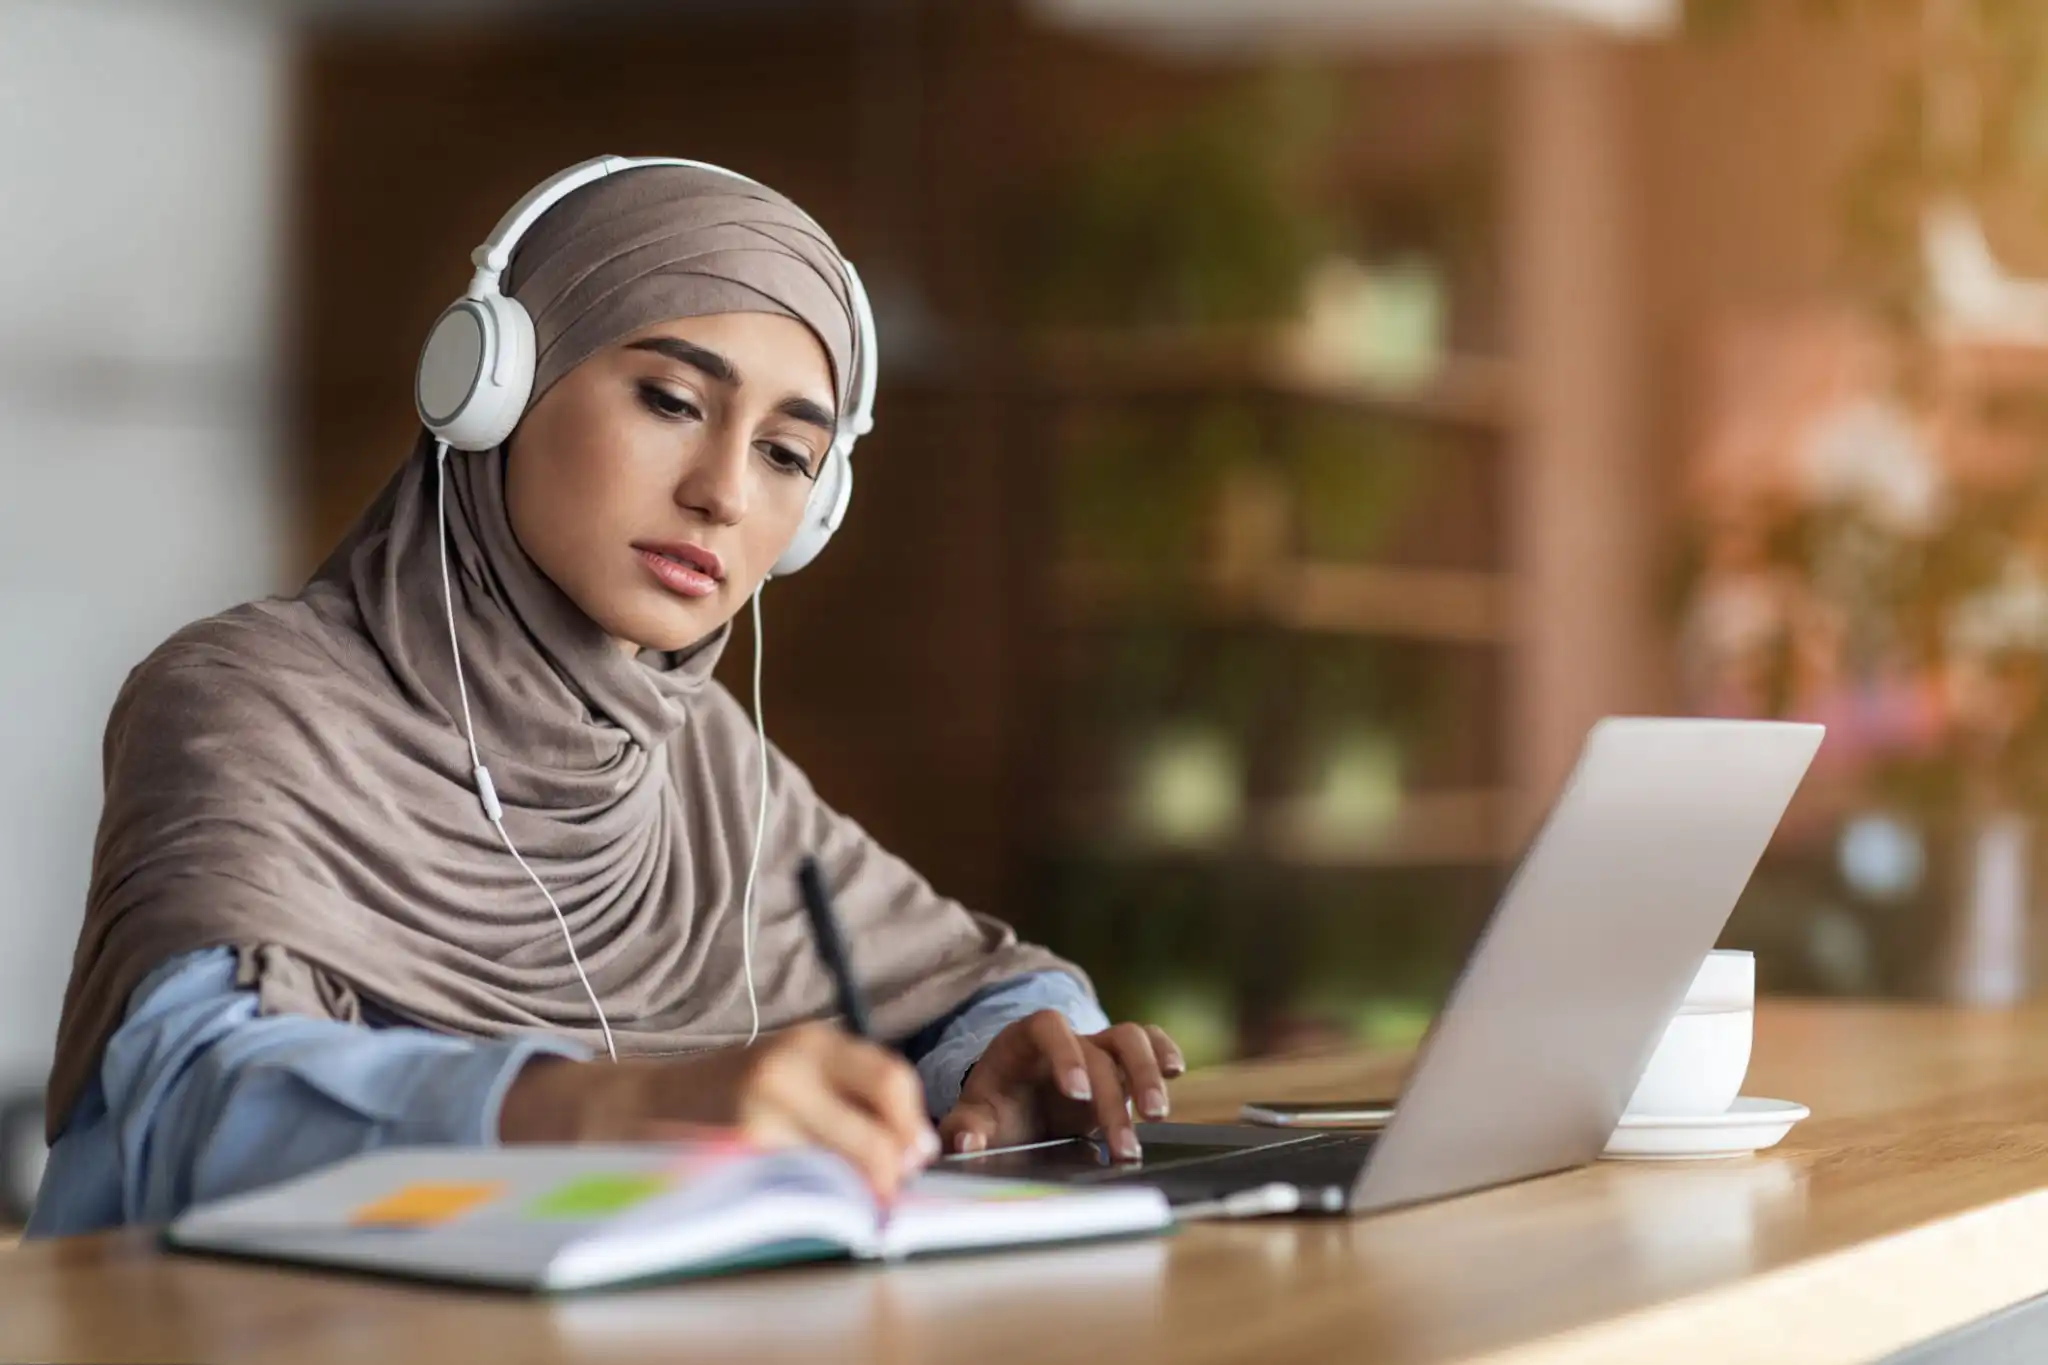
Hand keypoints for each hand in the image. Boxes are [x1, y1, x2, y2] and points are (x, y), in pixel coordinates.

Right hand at [499, 1023, 938, 1197]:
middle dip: (892, 1173)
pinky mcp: (735, 1159)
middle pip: (876, 1135)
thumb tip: (916, 1146)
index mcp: (808, 1042)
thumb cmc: (726, 1093)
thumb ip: (850, 1093)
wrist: (635, 1108)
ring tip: (844, 1197)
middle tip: (888, 1191)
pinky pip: (800, 1191)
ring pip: (842, 1171)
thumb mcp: (789, 1069)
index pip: (891, 1080)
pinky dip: (814, 1202)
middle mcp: (785, 1070)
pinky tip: (806, 1202)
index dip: (911, 1126)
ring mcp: (757, 1116)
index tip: (915, 1155)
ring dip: (854, 1193)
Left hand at [939, 1012, 1184, 1162]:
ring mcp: (1097, 1050)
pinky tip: (1176, 1072)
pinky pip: (1148, 1043)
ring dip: (1147, 1074)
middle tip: (1123, 1144)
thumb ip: (965, 1127)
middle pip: (1098, 1048)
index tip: (1076, 1092)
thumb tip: (966, 1141)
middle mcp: (1066, 1040)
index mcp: (1023, 1041)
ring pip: (1131, 1039)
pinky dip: (1164, 1051)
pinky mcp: (1120, 1067)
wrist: (1013, 1107)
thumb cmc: (995, 1109)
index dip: (1065, 1053)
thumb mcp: (975, 1117)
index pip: (1047, 1026)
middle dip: (1114, 1096)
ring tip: (1157, 1116)